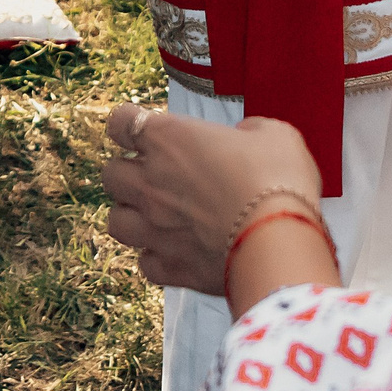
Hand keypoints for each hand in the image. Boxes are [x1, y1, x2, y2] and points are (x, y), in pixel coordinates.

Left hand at [102, 104, 321, 297]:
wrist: (282, 241)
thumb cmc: (278, 178)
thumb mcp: (274, 135)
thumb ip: (249, 131)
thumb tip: (244, 137)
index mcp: (168, 140)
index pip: (120, 122)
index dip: (129, 124)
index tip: (143, 129)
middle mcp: (150, 182)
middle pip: (110, 173)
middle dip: (127, 172)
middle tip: (155, 175)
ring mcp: (155, 228)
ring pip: (115, 221)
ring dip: (132, 216)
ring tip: (157, 216)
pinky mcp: (171, 268)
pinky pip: (146, 263)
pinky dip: (156, 257)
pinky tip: (177, 251)